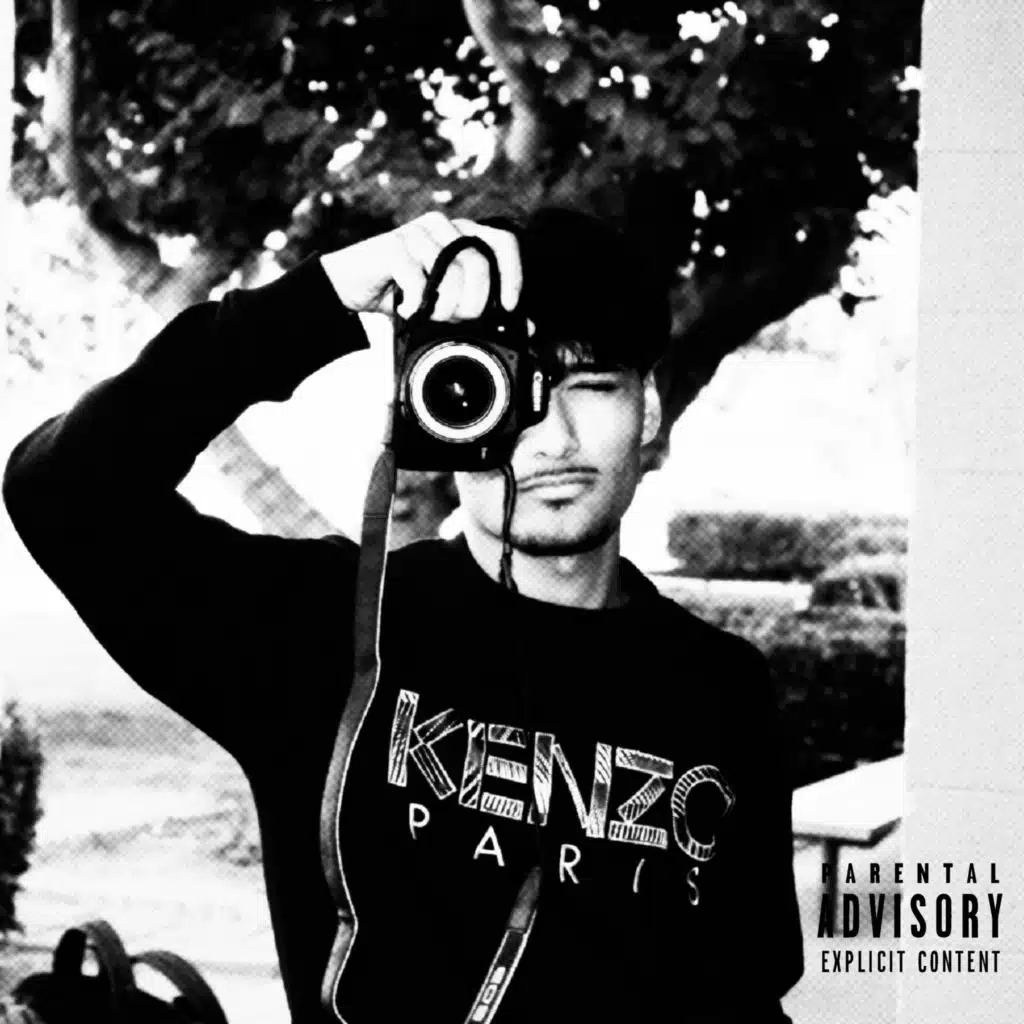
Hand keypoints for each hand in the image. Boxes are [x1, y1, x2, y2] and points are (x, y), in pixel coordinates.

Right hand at [319, 211, 522, 320]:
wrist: (352, 286)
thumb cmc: (404, 291)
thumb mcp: (448, 301)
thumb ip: (483, 307)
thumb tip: (526, 325)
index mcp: (463, 234)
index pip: (504, 242)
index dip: (513, 275)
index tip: (509, 307)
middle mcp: (445, 226)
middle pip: (479, 266)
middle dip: (472, 304)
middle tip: (455, 320)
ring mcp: (419, 232)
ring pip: (451, 274)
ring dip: (442, 307)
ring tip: (427, 315)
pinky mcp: (394, 245)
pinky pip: (418, 280)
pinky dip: (415, 305)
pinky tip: (407, 310)